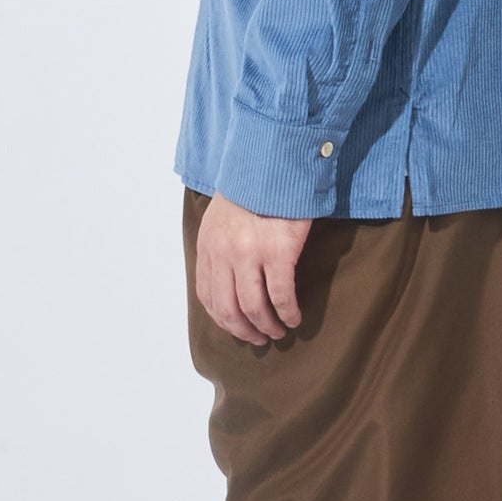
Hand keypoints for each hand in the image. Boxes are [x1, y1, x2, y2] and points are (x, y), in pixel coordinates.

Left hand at [195, 192, 312, 344]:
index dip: (223, 319)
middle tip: (258, 338)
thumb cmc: (252, 188)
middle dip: (244, 330)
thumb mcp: (221, 216)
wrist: (274, 162)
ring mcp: (250, 255)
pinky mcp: (278, 253)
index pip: (208, 296)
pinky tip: (294, 318)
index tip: (238, 327)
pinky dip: (287, 313)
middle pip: (228, 308)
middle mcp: (224, 254)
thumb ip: (219, 246)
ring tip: (279, 331)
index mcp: (208, 246)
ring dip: (267, 326)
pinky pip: (280, 296)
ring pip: (254, 307)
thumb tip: (228, 277)